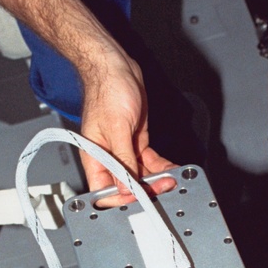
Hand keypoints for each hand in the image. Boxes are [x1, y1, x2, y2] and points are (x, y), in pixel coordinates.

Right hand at [80, 48, 176, 206]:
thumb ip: (122, 161)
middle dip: (146, 188)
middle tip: (164, 186)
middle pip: (126, 184)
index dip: (122, 199)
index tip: (141, 199)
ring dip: (156, 178)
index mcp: (95, 157)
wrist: (117, 68)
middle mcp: (108, 157)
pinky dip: (160, 166)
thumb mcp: (117, 129)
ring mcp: (123, 149)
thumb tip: (125, 188)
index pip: (105, 190)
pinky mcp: (136, 141)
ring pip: (140, 174)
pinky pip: (149, 161)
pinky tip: (170, 169)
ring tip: (172, 178)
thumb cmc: (107, 90)